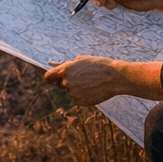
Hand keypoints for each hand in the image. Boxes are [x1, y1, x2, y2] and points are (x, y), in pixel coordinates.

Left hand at [43, 57, 162, 105]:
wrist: (114, 77)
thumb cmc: (99, 65)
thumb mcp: (82, 60)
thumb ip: (69, 64)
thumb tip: (59, 66)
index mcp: (65, 70)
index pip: (48, 77)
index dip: (50, 78)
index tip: (53, 79)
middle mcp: (66, 82)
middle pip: (60, 85)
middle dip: (66, 83)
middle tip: (80, 79)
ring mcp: (73, 93)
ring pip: (69, 92)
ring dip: (76, 89)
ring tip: (90, 83)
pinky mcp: (80, 101)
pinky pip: (76, 99)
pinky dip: (82, 96)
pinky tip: (92, 90)